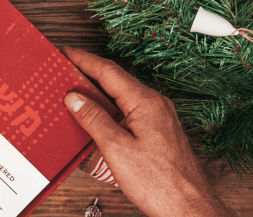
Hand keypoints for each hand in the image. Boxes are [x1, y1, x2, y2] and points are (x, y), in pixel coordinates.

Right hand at [61, 47, 230, 216]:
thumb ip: (94, 119)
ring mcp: (158, 118)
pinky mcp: (157, 131)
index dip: (84, 60)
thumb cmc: (159, 183)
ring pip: (121, 96)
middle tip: (65, 69)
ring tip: (73, 91)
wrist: (187, 207)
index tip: (66, 52)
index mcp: (145, 103)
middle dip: (88, 73)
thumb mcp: (116, 149)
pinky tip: (95, 116)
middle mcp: (155, 105)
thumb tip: (75, 98)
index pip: (109, 72)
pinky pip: (128, 110)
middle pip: (115, 81)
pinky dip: (108, 108)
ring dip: (97, 92)